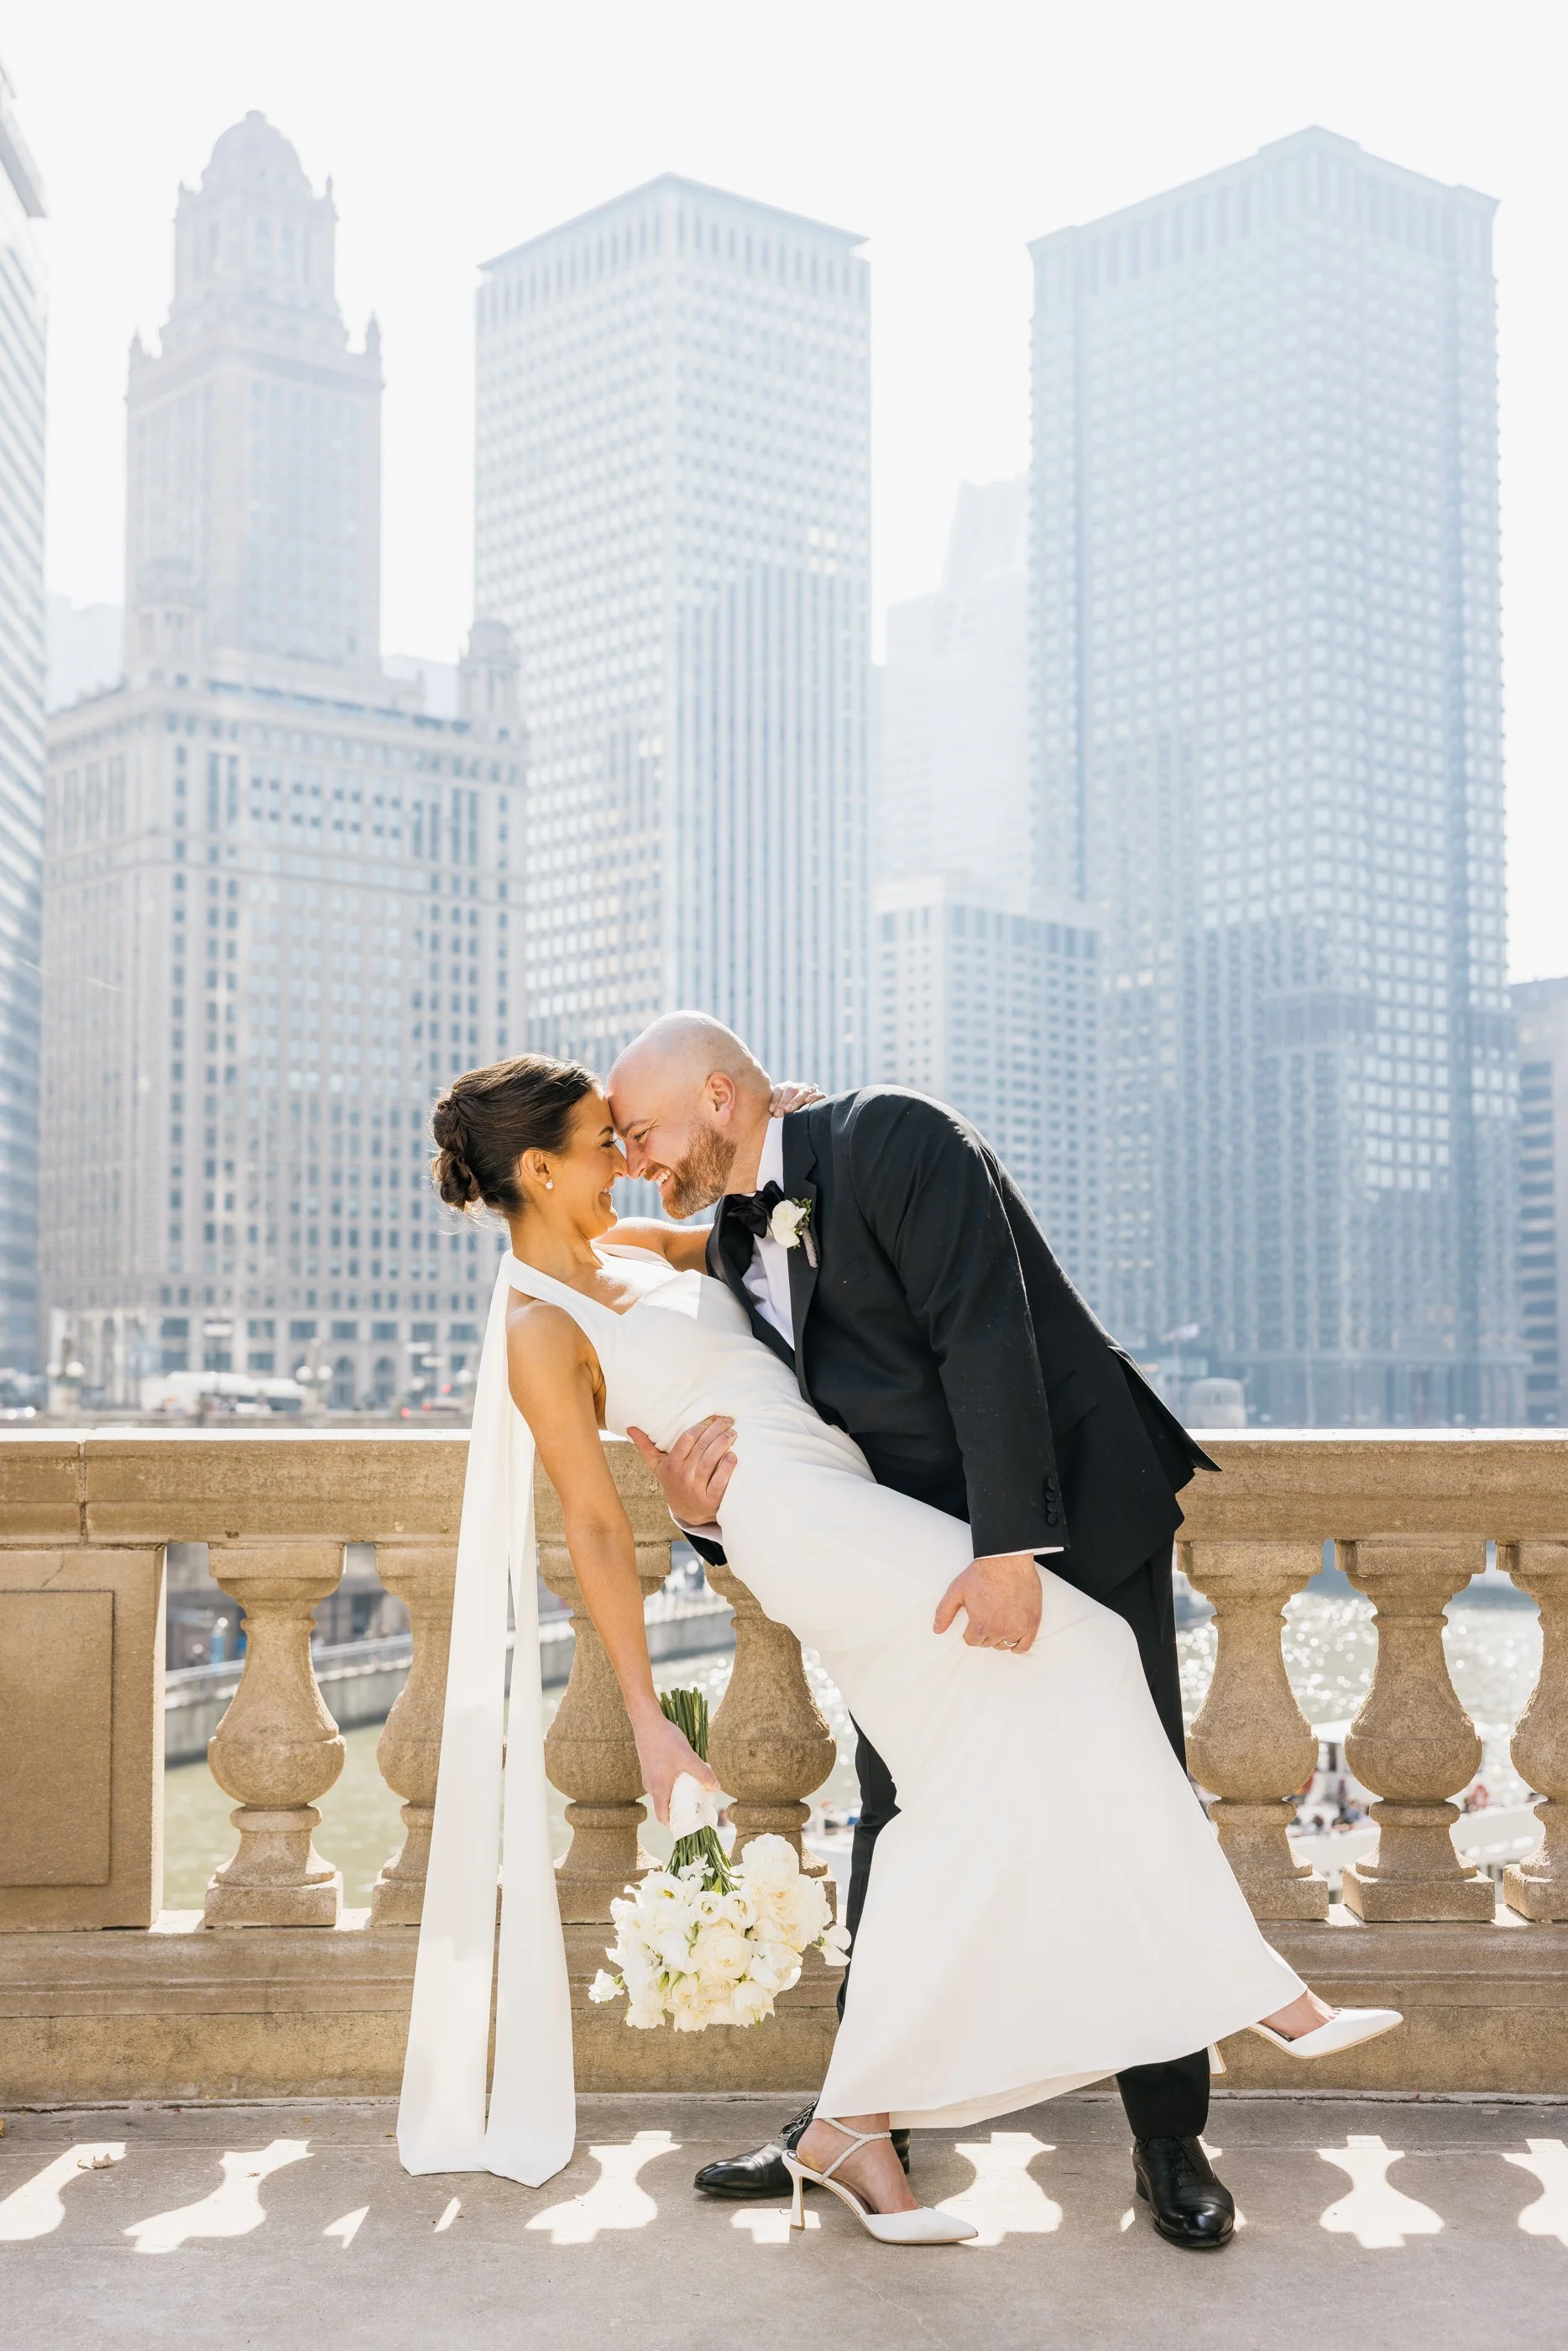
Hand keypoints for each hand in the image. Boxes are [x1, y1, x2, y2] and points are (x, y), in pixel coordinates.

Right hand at [627, 1415, 736, 1524]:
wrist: (687, 1511)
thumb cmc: (674, 1481)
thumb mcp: (658, 1466)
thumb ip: (645, 1446)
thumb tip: (630, 1427)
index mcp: (671, 1464)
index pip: (687, 1438)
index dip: (701, 1425)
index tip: (713, 1417)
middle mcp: (682, 1475)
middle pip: (700, 1447)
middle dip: (716, 1430)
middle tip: (728, 1421)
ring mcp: (696, 1488)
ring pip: (709, 1461)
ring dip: (722, 1444)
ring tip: (732, 1433)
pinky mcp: (710, 1500)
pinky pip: (719, 1482)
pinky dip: (726, 1468)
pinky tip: (733, 1456)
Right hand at [633, 1709, 718, 1828]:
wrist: (647, 1721)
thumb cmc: (666, 1740)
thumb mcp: (688, 1757)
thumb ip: (703, 1773)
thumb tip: (716, 1788)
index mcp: (658, 1788)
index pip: (663, 1816)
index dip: (674, 1825)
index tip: (687, 1826)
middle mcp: (650, 1785)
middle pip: (664, 1805)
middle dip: (679, 1809)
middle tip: (695, 1807)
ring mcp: (648, 1775)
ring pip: (663, 1792)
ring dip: (677, 1794)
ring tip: (693, 1788)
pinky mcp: (649, 1766)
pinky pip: (661, 1781)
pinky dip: (672, 1783)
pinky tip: (684, 1772)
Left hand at [767, 1080, 824, 1114]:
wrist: (811, 1119)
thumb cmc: (790, 1117)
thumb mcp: (781, 1112)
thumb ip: (775, 1110)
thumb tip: (770, 1114)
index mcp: (787, 1087)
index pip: (780, 1089)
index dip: (775, 1099)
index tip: (771, 1110)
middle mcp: (798, 1087)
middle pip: (790, 1090)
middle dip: (783, 1102)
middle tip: (778, 1114)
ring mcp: (809, 1090)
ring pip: (802, 1092)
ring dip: (794, 1101)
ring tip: (787, 1111)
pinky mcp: (821, 1096)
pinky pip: (817, 1094)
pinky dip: (812, 1097)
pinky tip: (807, 1102)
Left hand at [932, 1553, 1042, 1652]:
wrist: (1008, 1558)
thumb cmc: (981, 1573)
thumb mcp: (956, 1590)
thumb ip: (944, 1612)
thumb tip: (937, 1630)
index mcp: (981, 1625)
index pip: (972, 1641)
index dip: (971, 1630)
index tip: (974, 1619)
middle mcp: (1000, 1630)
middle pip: (988, 1643)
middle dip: (985, 1633)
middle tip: (986, 1616)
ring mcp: (1018, 1627)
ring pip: (1004, 1644)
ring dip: (1000, 1637)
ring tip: (998, 1622)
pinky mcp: (1032, 1622)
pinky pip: (1025, 1645)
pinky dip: (1018, 1645)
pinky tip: (1013, 1640)